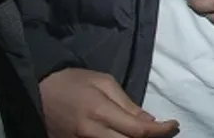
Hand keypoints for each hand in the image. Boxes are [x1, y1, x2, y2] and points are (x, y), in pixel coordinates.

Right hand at [39, 68, 177, 137]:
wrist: (39, 89)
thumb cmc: (75, 81)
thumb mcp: (105, 82)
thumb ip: (127, 104)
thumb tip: (149, 121)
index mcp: (100, 112)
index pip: (138, 130)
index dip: (160, 131)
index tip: (174, 125)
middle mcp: (90, 132)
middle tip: (161, 131)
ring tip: (144, 133)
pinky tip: (124, 135)